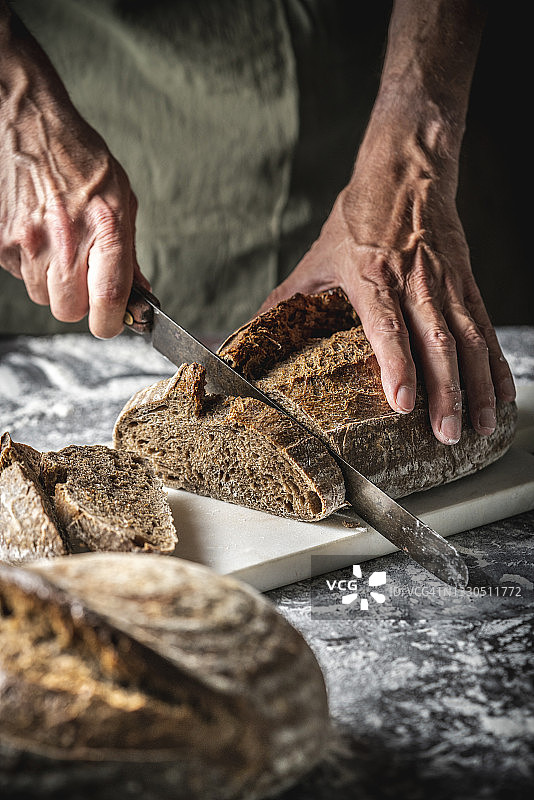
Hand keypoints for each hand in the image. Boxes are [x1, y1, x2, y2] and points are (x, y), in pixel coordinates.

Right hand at [0, 8, 148, 337]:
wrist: (29, 123)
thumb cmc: (82, 160)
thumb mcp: (122, 201)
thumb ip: (129, 254)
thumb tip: (140, 295)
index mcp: (105, 230)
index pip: (107, 303)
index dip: (111, 322)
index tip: (113, 320)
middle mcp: (63, 241)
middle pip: (68, 311)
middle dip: (80, 304)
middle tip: (85, 281)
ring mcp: (26, 243)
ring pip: (42, 296)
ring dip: (54, 284)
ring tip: (60, 249)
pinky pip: (19, 276)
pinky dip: (31, 265)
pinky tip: (40, 235)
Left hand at [259, 114, 515, 444]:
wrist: (407, 170)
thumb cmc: (360, 215)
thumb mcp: (319, 254)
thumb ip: (288, 297)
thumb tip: (251, 330)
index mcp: (373, 277)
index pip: (388, 327)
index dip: (397, 366)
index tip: (403, 403)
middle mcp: (415, 283)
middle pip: (437, 343)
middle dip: (446, 393)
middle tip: (447, 434)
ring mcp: (446, 284)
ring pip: (469, 340)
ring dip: (478, 387)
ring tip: (481, 427)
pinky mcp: (467, 283)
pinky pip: (485, 328)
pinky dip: (496, 364)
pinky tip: (502, 395)